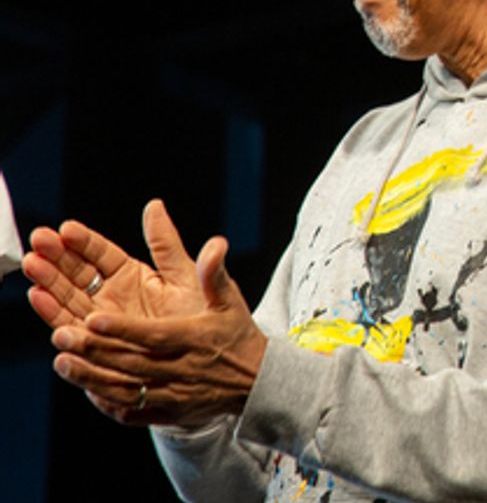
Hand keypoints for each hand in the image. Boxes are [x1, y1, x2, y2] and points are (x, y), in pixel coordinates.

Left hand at [24, 200, 266, 426]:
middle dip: (96, 349)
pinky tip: (84, 386)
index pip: (155, 334)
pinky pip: (131, 412)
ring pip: (126, 389)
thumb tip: (215, 242)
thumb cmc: (236, 334)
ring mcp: (173, 395)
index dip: (124, 328)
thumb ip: (214, 272)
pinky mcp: (166, 413)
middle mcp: (183, 370)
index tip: (93, 316)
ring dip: (91, 376)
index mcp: (197, 339)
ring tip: (61, 360)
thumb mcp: (229, 300)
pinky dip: (106, 401)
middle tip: (61, 334)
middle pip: (132, 363)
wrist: (256, 382)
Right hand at [25, 199, 205, 329]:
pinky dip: (54, 313)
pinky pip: (73, 328)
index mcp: (132, 275)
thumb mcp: (185, 275)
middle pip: (77, 273)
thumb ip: (167, 244)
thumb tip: (155, 206)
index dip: (83, 240)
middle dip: (56, 256)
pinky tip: (40, 297)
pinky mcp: (98, 346)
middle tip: (39, 239)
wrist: (214, 362)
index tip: (65, 228)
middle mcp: (112, 296)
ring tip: (33, 263)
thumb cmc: (204, 316)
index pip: (101, 254)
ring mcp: (102, 321)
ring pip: (69, 297)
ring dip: (49, 281)